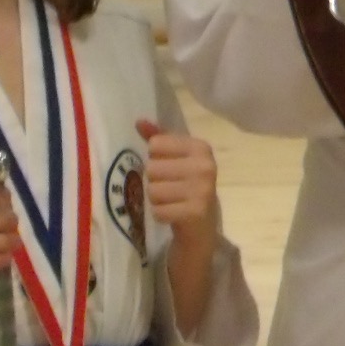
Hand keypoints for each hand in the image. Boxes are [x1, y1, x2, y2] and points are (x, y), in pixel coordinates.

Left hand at [136, 117, 218, 240]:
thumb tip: (139, 121)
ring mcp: (202, 190)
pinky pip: (158, 211)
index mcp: (201, 147)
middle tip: (169, 188)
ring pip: (153, 190)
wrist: (202, 224)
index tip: (169, 167)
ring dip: (155, 199)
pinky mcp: (195, 212)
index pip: (156, 144)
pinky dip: (160, 214)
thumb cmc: (185, 185)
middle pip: (152, 168)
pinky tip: (172, 213)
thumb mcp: (176, 159)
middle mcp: (205, 166)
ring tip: (170, 201)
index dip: (155, 158)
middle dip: (154, 181)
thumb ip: (159, 139)